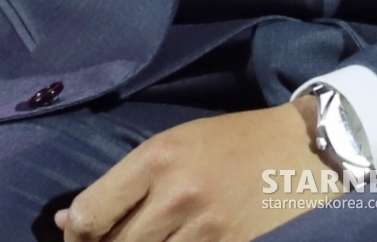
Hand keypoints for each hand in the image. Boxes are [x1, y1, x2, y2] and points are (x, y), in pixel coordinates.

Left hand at [55, 98, 332, 240]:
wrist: (306, 151)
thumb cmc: (236, 143)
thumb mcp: (179, 145)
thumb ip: (127, 183)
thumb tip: (70, 222)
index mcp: (159, 157)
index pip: (91, 213)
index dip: (78, 235)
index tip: (82, 238)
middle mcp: (177, 194)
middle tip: (118, 241)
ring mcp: (205, 229)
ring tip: (156, 239)